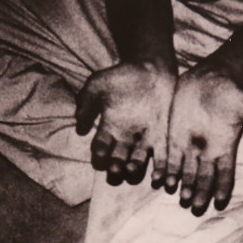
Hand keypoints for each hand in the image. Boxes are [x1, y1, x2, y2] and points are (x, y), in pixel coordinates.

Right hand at [75, 61, 175, 184]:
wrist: (150, 67)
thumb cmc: (121, 76)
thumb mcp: (97, 85)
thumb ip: (86, 104)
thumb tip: (79, 128)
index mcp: (108, 128)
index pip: (100, 148)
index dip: (99, 155)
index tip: (99, 157)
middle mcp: (125, 138)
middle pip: (117, 161)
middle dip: (115, 167)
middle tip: (115, 168)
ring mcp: (144, 139)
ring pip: (137, 163)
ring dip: (134, 169)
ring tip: (131, 168)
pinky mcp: (163, 136)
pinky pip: (161, 157)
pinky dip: (159, 168)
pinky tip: (157, 175)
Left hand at [164, 67, 242, 214]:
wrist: (210, 78)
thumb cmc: (232, 94)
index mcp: (225, 148)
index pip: (225, 175)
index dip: (222, 189)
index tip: (219, 202)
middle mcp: (207, 152)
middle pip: (204, 179)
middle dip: (200, 194)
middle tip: (196, 208)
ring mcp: (189, 146)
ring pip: (186, 173)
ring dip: (184, 187)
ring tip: (182, 198)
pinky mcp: (173, 137)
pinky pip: (169, 158)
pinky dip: (166, 171)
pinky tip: (162, 182)